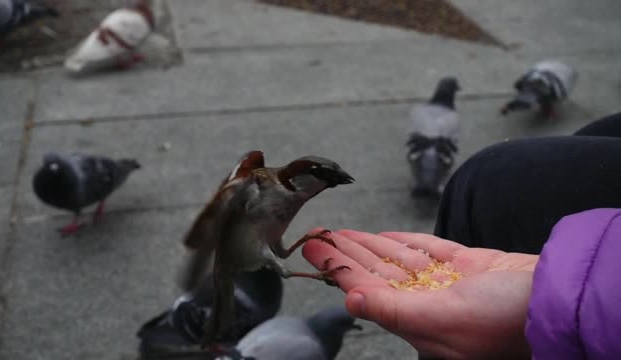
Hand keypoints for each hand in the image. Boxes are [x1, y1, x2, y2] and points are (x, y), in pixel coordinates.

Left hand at [302, 230, 537, 359]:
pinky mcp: (466, 263)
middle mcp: (427, 301)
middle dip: (346, 253)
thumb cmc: (505, 318)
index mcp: (417, 320)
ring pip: (396, 259)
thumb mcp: (444, 319)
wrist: (556, 298)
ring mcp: (447, 281)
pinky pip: (425, 249)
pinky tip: (383, 237)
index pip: (365, 289)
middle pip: (375, 272)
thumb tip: (349, 299)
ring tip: (340, 232)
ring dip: (368, 245)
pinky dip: (403, 242)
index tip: (312, 250)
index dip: (337, 268)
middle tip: (317, 235)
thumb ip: (393, 310)